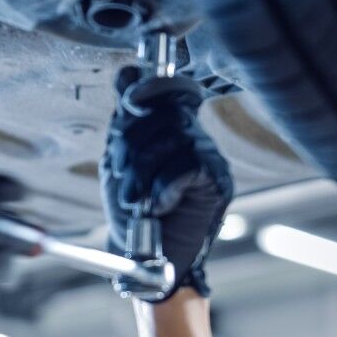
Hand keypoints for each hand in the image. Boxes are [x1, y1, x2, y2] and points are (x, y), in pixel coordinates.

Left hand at [99, 68, 233, 299]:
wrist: (148, 262)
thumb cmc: (132, 217)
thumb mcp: (118, 164)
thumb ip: (124, 124)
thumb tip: (129, 74)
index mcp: (168, 129)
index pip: (166, 88)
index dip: (148, 89)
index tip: (129, 103)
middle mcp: (193, 137)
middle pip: (162, 113)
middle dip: (131, 146)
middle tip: (122, 180)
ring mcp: (208, 157)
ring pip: (173, 138)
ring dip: (142, 173)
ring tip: (134, 201)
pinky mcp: (218, 181)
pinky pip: (188, 165)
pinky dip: (164, 188)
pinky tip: (157, 206)